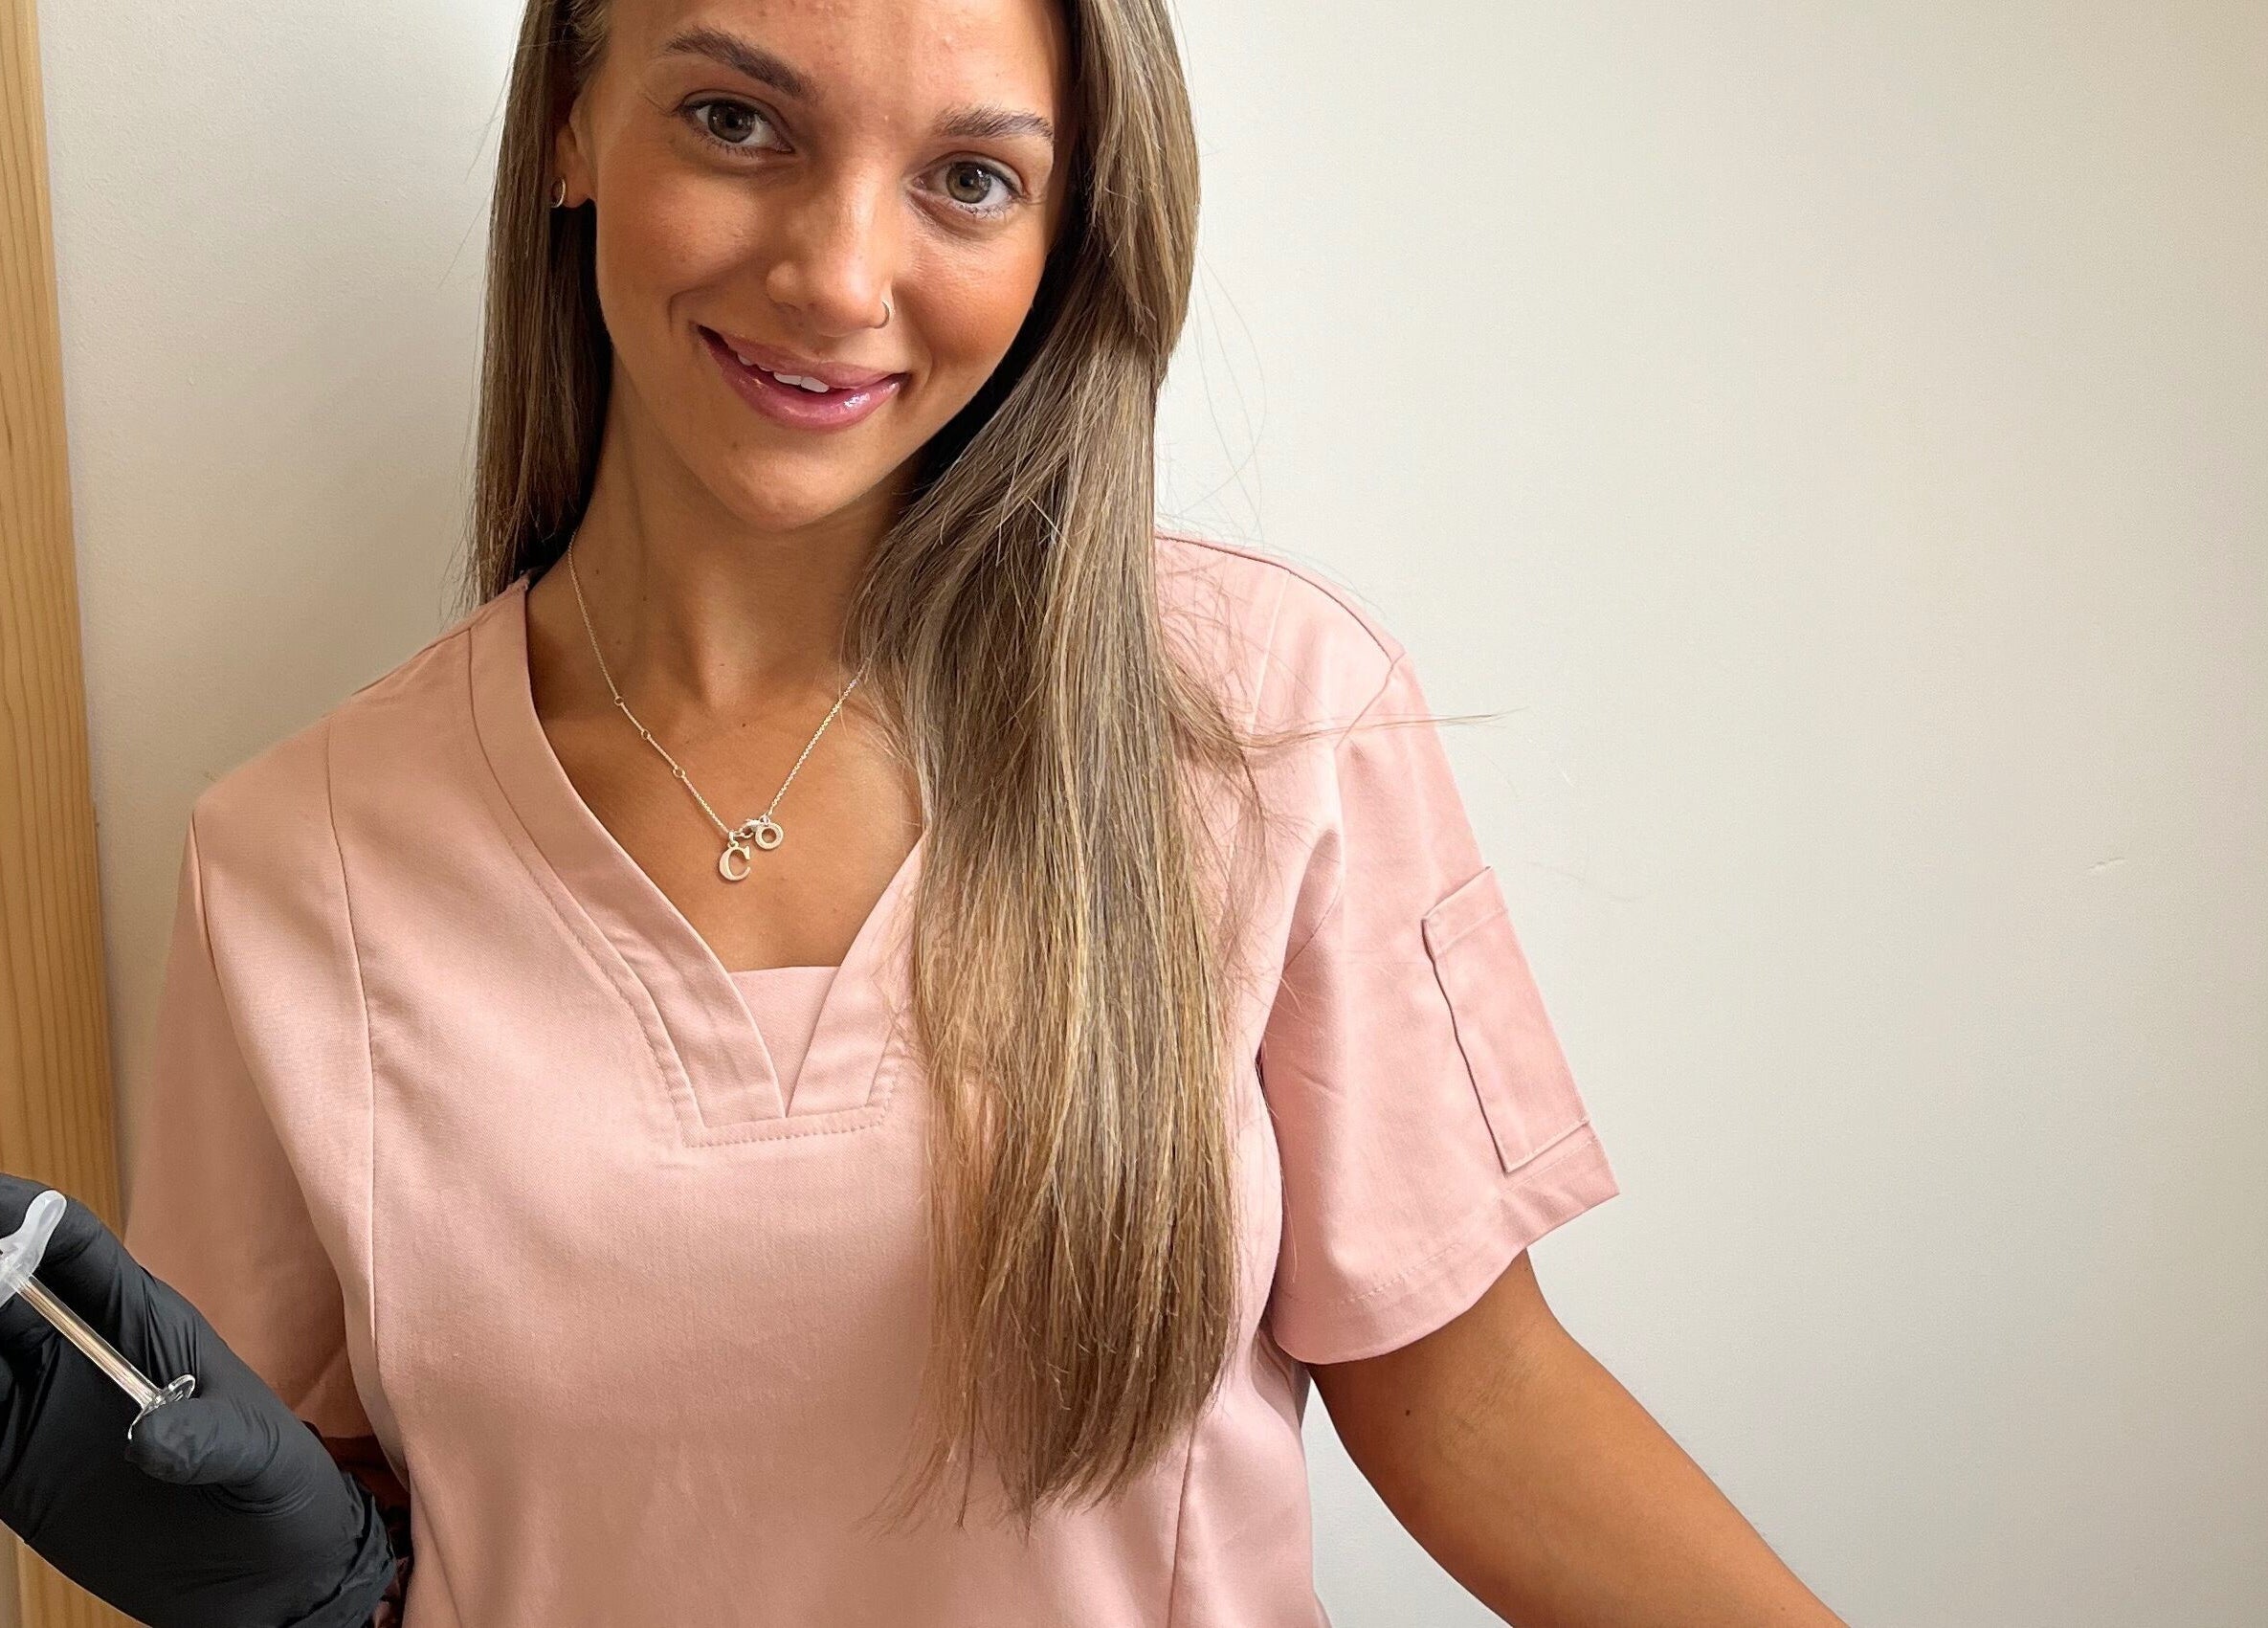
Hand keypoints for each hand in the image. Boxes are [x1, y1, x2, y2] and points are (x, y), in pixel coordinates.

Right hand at [0, 1171, 397, 1627]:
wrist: (272, 1575)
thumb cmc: (282, 1491)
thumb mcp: (263, 1459)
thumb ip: (211, 1441)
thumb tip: (147, 1442)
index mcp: (146, 1323)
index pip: (72, 1248)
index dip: (21, 1215)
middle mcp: (82, 1357)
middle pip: (1, 1292)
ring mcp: (44, 1413)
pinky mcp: (18, 1477)